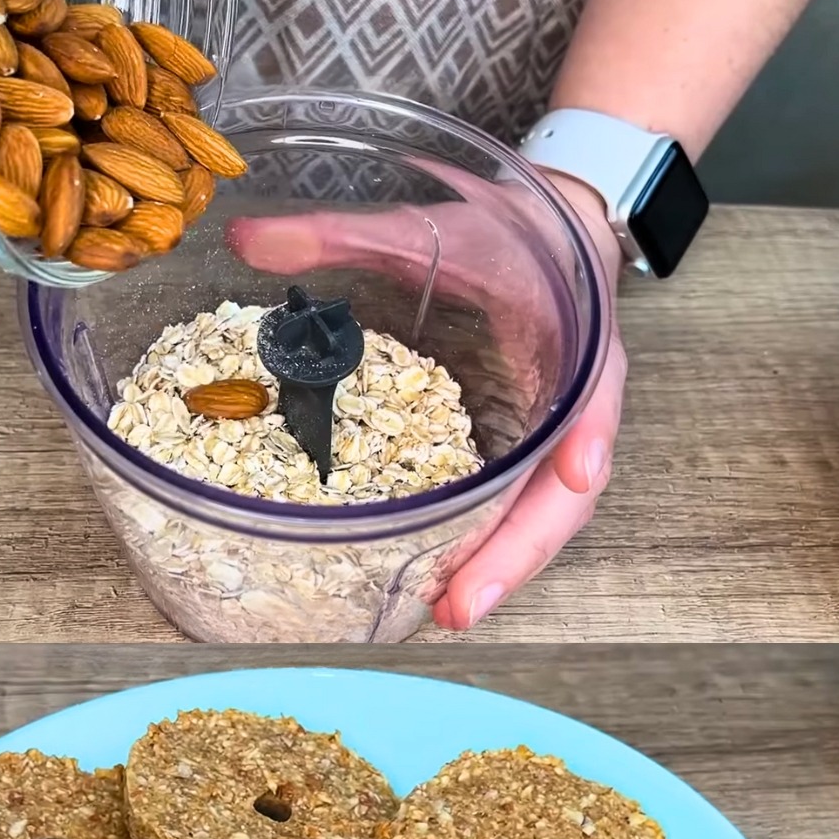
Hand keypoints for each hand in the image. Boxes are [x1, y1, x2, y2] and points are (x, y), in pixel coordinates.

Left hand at [227, 166, 625, 630]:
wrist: (546, 234)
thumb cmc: (500, 236)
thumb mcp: (428, 227)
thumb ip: (341, 235)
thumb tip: (246, 239)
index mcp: (573, 343)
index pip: (592, 399)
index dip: (585, 438)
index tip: (575, 473)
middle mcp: (570, 405)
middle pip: (562, 495)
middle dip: (517, 553)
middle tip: (459, 605)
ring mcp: (547, 438)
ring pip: (539, 517)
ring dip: (500, 567)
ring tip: (446, 611)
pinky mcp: (517, 454)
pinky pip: (510, 509)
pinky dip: (483, 546)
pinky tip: (441, 581)